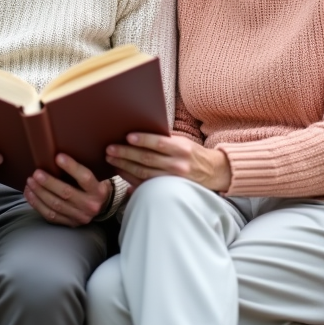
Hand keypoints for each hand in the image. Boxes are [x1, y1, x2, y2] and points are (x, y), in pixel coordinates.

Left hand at [23, 154, 112, 227]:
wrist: (101, 207)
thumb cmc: (94, 186)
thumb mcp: (96, 176)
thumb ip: (81, 169)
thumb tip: (58, 156)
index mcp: (98, 191)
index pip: (85, 178)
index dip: (71, 167)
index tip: (58, 157)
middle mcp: (90, 205)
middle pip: (66, 193)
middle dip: (49, 183)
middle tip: (36, 173)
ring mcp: (79, 217)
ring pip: (55, 205)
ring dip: (39, 193)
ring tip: (30, 182)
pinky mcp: (70, 223)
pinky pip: (50, 215)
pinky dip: (37, 204)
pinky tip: (29, 194)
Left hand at [106, 133, 231, 191]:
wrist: (213, 172)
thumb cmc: (192, 153)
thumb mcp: (183, 142)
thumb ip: (164, 140)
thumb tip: (138, 135)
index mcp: (182, 148)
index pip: (159, 143)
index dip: (143, 140)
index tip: (127, 137)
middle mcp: (178, 164)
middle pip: (147, 159)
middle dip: (126, 154)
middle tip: (110, 149)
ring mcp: (173, 179)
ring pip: (144, 173)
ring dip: (125, 166)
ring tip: (111, 160)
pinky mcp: (169, 189)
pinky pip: (146, 184)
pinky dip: (132, 179)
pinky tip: (122, 172)